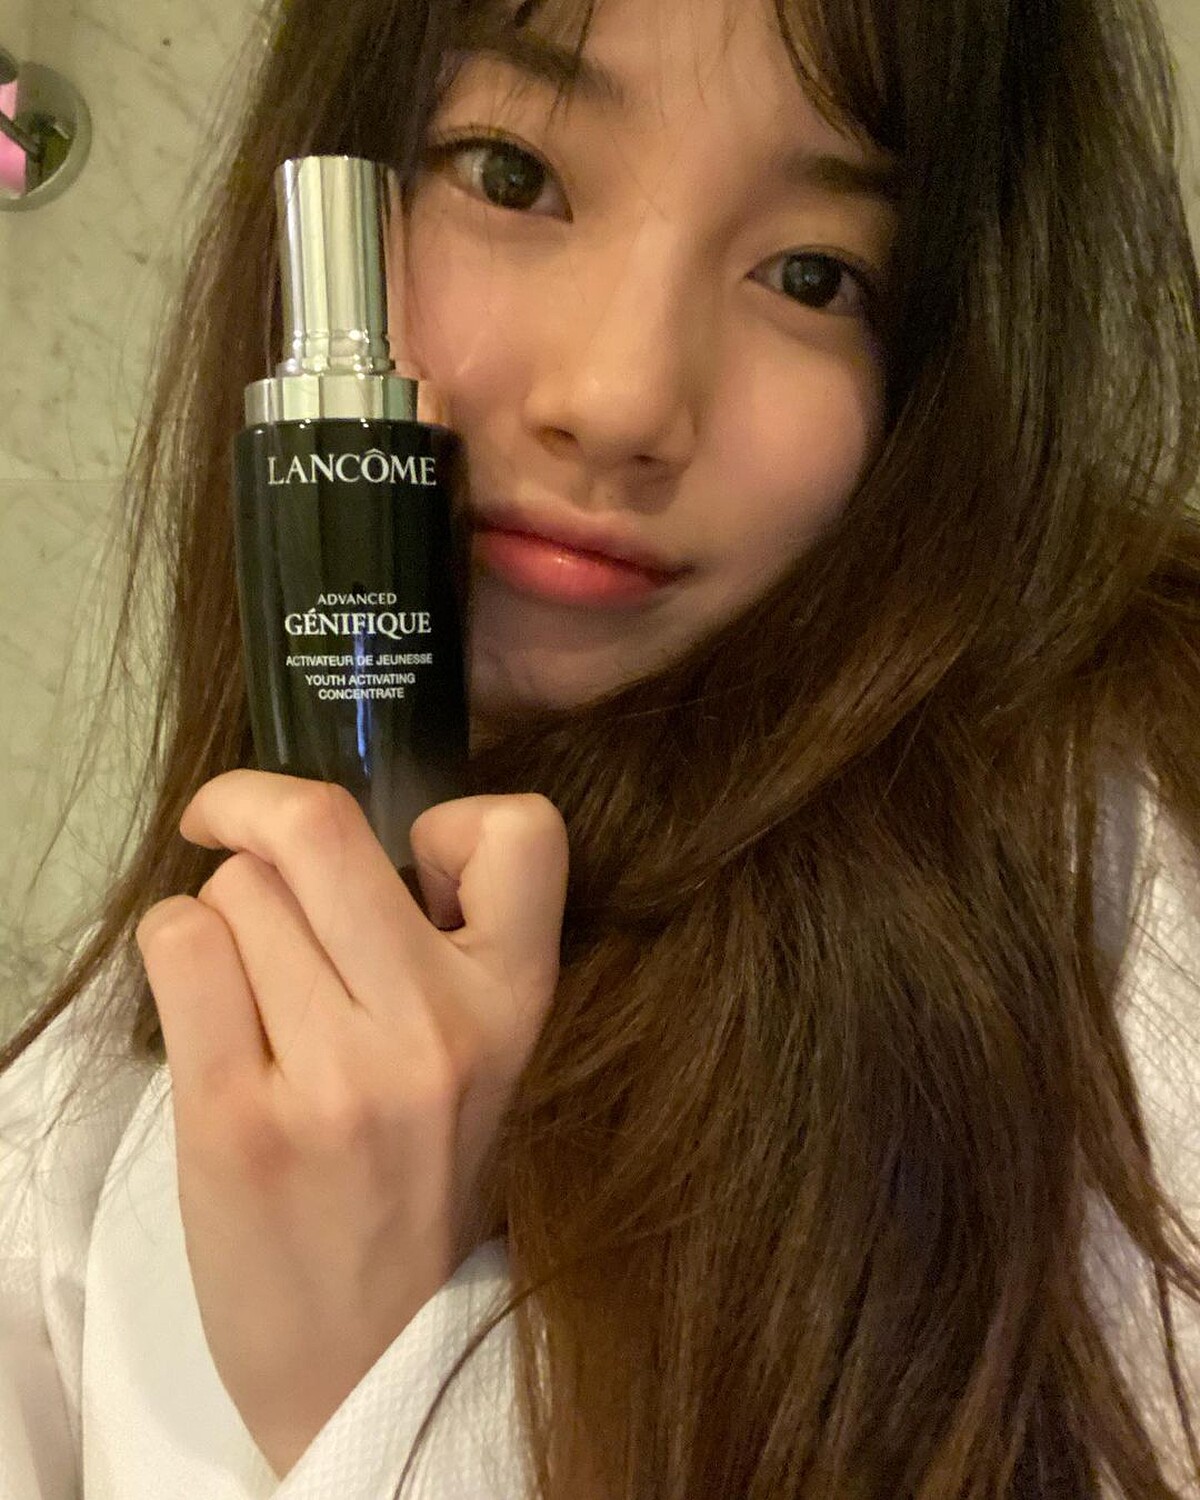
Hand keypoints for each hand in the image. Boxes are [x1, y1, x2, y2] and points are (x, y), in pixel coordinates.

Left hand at [134, 771, 567, 1476]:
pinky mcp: (236, 1121)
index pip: (525, 829)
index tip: (406, 859)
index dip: (450, 816)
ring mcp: (337, 1076)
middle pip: (317, 826)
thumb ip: (442, 945)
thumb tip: (334, 827)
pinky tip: (205, 998)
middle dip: (254, 805)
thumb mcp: (484, 1060)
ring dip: (225, 910)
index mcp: (515, 1003)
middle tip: (231, 824)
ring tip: (250, 982)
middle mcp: (436, 1028)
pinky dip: (177, 945)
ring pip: (237, 887)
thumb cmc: (417, 1182)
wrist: (369, 1356)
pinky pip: (182, 943)